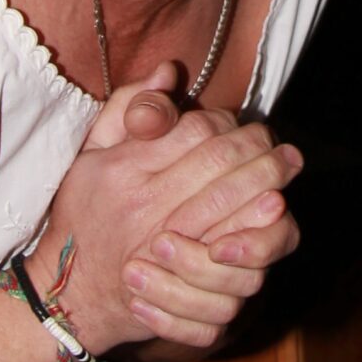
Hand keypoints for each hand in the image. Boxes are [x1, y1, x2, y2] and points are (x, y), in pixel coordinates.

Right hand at [30, 68, 301, 357]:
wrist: (75, 290)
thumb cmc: (84, 214)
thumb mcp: (90, 154)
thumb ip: (127, 108)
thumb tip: (168, 71)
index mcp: (123, 169)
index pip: (192, 131)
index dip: (224, 122)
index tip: (233, 123)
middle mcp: (143, 203)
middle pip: (218, 161)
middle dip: (256, 145)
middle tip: (277, 141)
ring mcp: (164, 244)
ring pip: (230, 200)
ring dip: (267, 178)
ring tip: (287, 164)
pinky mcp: (183, 276)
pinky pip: (231, 246)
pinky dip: (259, 224)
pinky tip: (275, 207)